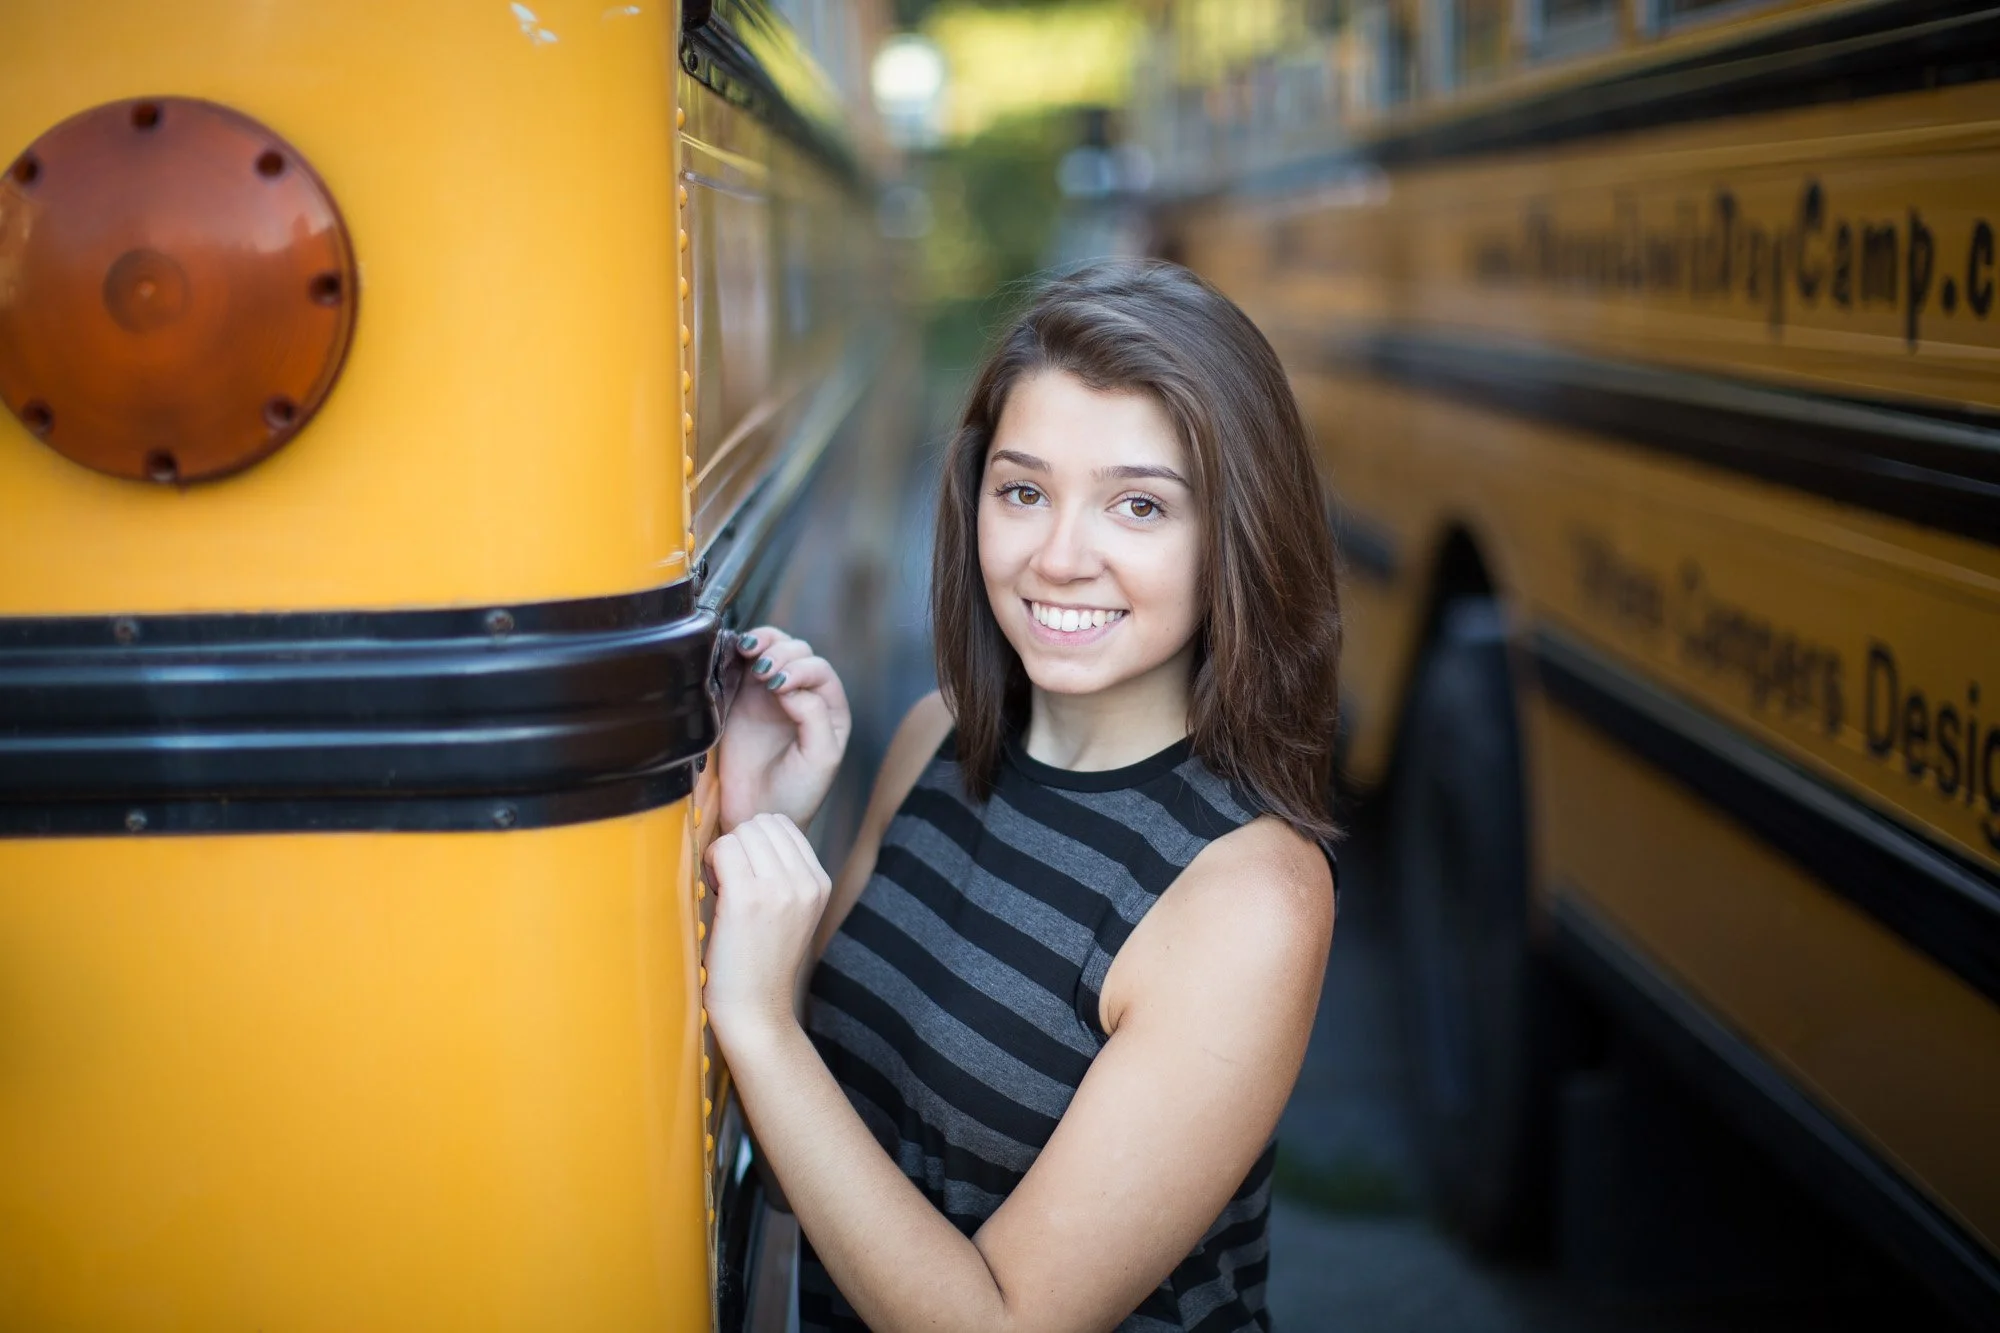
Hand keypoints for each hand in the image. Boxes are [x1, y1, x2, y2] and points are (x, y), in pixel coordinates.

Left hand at [702, 814, 831, 1045]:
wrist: (755, 1010)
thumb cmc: (761, 962)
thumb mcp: (792, 913)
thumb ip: (783, 873)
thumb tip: (746, 831)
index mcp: (820, 883)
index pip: (782, 826)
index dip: (754, 842)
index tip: (745, 873)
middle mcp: (806, 882)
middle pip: (762, 824)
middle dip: (739, 844)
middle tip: (729, 881)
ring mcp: (780, 889)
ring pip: (742, 833)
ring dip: (724, 853)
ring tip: (722, 888)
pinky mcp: (748, 898)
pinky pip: (725, 849)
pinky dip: (711, 862)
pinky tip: (712, 890)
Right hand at [716, 626, 850, 832]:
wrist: (754, 815)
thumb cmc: (795, 793)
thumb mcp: (821, 757)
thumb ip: (814, 717)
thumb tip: (788, 685)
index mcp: (829, 711)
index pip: (820, 672)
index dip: (801, 670)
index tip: (779, 686)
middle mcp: (803, 696)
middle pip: (799, 654)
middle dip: (782, 656)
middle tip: (764, 674)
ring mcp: (770, 695)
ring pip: (774, 649)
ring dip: (765, 643)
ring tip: (751, 651)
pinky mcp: (741, 697)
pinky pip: (744, 662)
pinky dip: (742, 648)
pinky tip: (739, 648)